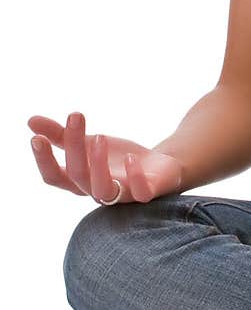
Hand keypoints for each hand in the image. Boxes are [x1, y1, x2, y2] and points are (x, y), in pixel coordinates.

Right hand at [27, 111, 183, 203]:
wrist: (160, 168)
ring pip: (102, 189)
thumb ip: (62, 136)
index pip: (55, 177)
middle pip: (77, 176)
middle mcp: (98, 190)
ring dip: (97, 163)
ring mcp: (122, 194)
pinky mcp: (147, 193)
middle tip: (75, 115)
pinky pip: (139, 193)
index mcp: (81, 180)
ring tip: (99, 135)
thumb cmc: (119, 159)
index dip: (43, 161)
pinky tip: (131, 158)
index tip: (36, 138)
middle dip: (73, 146)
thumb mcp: (90, 143)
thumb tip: (30, 121)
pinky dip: (134, 177)